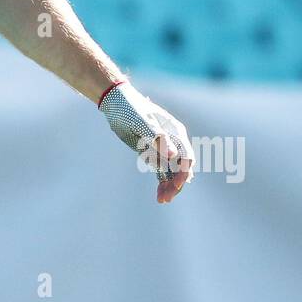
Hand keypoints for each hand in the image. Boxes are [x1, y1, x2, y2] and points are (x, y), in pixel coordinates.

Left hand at [98, 81, 194, 203]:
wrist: (114, 102)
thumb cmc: (129, 108)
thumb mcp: (141, 122)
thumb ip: (158, 138)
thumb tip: (173, 157)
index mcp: (175, 132)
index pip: (186, 156)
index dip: (183, 172)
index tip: (177, 184)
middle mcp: (172, 141)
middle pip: (180, 167)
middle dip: (176, 183)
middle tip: (167, 198)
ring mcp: (162, 148)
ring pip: (171, 171)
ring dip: (169, 186)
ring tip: (162, 200)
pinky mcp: (152, 153)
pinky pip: (161, 171)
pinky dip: (161, 183)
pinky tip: (159, 197)